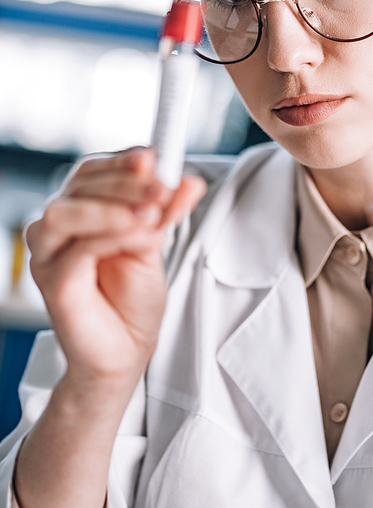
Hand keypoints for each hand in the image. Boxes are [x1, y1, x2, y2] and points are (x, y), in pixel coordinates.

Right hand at [26, 147, 205, 392]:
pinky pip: (78, 251)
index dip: (121, 162)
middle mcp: (58, 229)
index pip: (92, 171)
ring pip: (66, 213)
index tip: (153, 157)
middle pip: (79, 186)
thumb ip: (166, 211)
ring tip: (153, 216)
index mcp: (80, 212)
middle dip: (126, 184)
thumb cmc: (133, 300)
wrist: (127, 350)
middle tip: (163, 189)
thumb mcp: (156, 243)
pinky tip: (145, 239)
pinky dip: (114, 238)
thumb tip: (189, 181)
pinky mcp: (53, 283)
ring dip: (113, 208)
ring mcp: (50, 255)